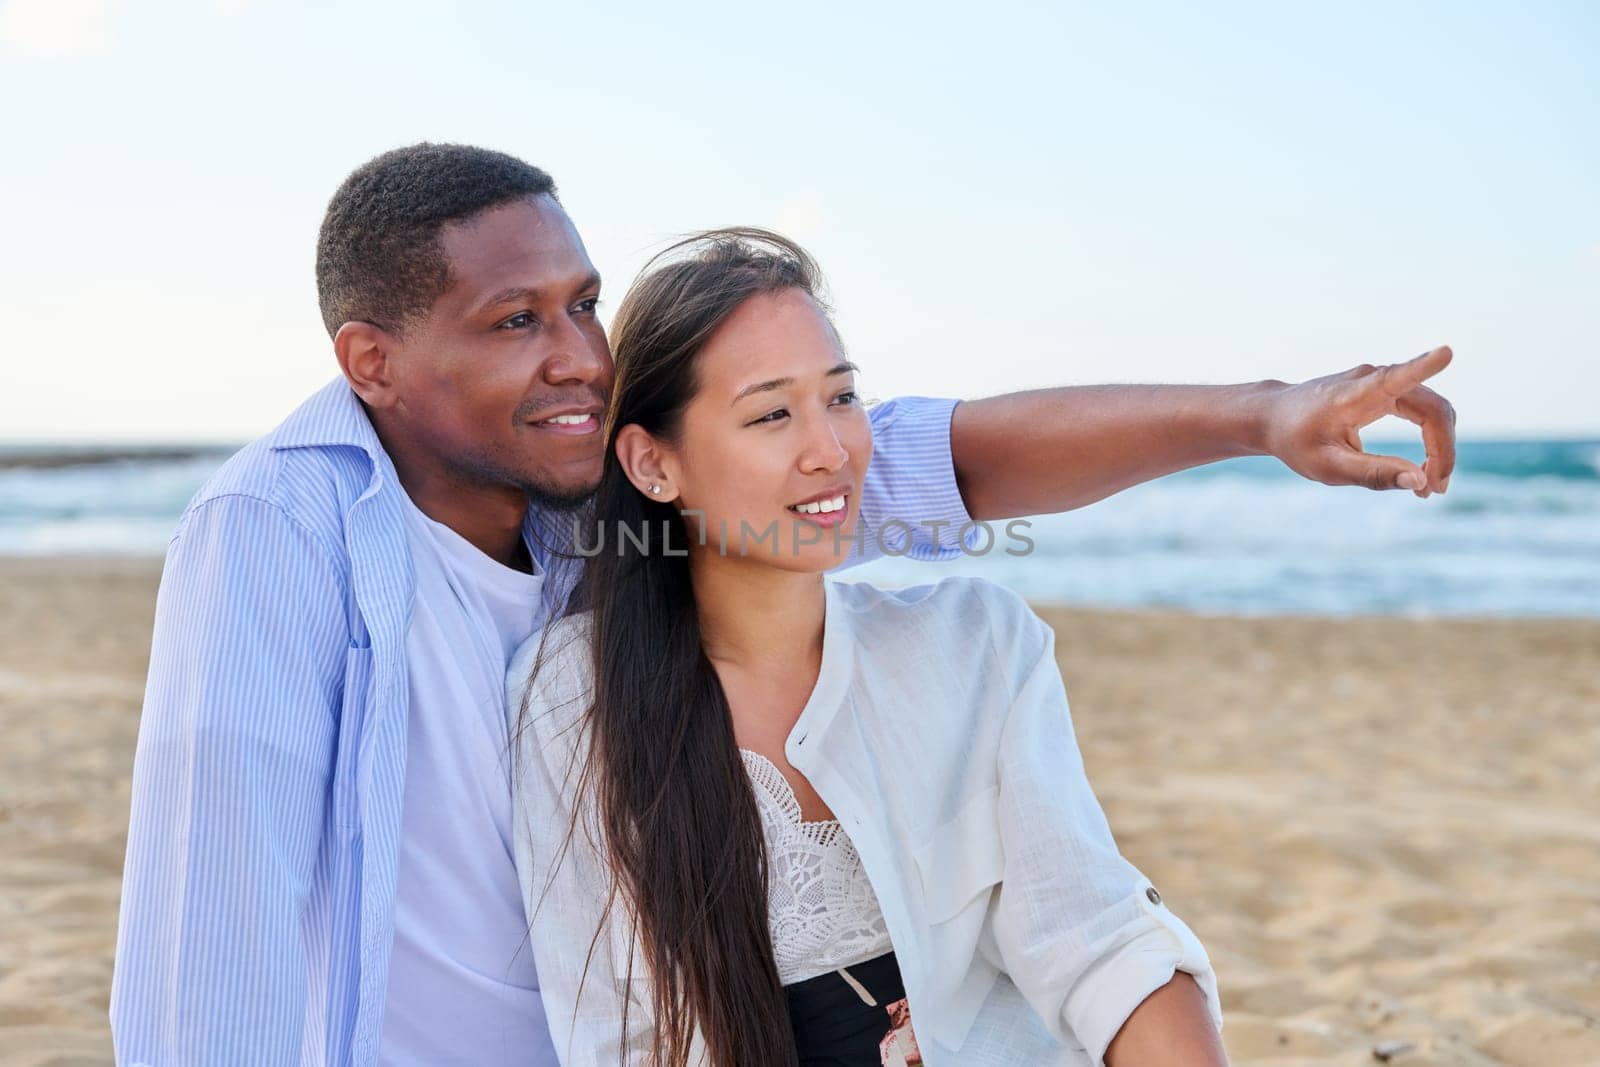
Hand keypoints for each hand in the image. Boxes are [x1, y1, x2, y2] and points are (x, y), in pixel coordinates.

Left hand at [1260, 346, 1455, 496]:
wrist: (1273, 417)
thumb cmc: (1296, 441)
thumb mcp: (1328, 466)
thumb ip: (1372, 474)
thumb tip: (1418, 481)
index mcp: (1358, 394)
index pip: (1398, 377)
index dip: (1425, 366)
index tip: (1446, 352)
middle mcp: (1374, 379)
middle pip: (1433, 409)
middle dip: (1442, 450)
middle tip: (1434, 491)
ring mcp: (1381, 382)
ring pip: (1432, 411)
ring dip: (1439, 448)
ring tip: (1427, 488)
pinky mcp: (1384, 390)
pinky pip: (1422, 412)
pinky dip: (1429, 440)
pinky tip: (1420, 472)